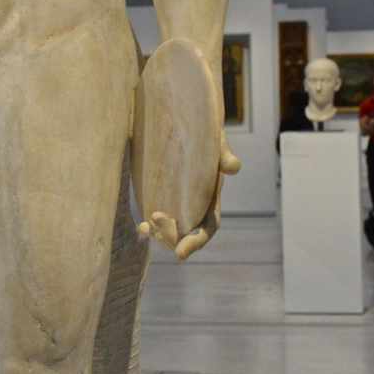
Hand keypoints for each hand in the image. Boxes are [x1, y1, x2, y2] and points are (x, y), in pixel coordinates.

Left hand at [141, 131, 240, 261]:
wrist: (182, 119)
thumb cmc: (204, 131)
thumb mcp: (216, 140)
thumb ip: (224, 154)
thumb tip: (233, 168)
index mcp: (211, 197)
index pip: (208, 227)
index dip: (196, 243)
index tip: (180, 254)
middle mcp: (194, 205)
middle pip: (185, 234)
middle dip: (171, 237)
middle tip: (154, 221)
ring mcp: (176, 202)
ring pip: (169, 230)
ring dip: (159, 234)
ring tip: (146, 225)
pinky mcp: (159, 196)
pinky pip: (155, 220)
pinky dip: (149, 228)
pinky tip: (141, 227)